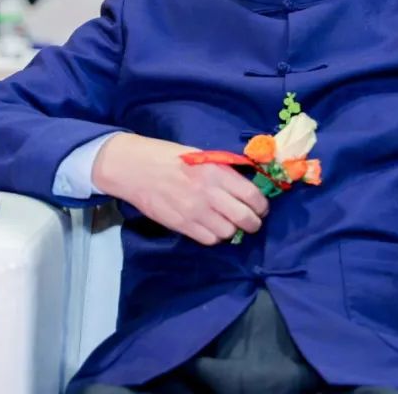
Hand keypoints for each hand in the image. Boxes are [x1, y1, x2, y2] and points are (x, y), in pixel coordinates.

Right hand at [92, 133, 268, 245]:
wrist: (135, 169)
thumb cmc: (170, 157)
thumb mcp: (203, 157)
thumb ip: (225, 172)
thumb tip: (248, 185)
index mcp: (217, 172)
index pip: (252, 195)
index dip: (262, 205)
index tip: (261, 208)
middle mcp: (209, 193)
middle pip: (245, 218)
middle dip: (253, 223)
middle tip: (252, 221)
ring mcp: (195, 212)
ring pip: (228, 233)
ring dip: (233, 230)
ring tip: (229, 224)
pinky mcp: (182, 225)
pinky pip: (209, 240)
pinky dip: (214, 237)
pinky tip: (212, 228)